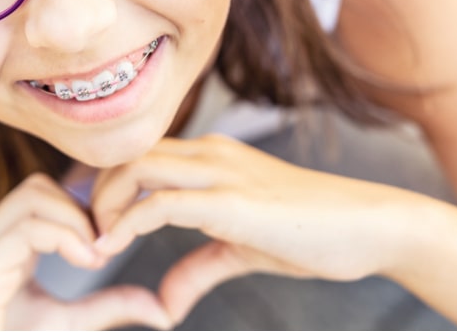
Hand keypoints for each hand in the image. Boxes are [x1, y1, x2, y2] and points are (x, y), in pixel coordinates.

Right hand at [0, 172, 173, 329]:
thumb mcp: (71, 324)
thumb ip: (110, 307)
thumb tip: (162, 310)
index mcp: (1, 244)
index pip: (43, 194)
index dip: (82, 209)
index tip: (108, 244)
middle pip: (38, 185)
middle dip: (79, 209)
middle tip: (104, 248)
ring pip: (33, 196)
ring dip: (75, 221)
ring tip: (95, 257)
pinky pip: (26, 228)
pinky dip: (64, 237)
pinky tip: (86, 263)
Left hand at [91, 134, 417, 323]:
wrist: (372, 227)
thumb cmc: (313, 232)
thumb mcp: (242, 251)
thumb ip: (199, 269)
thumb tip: (165, 304)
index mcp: (209, 156)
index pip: (138, 155)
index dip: (106, 186)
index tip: (92, 224)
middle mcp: (207, 152)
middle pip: (125, 154)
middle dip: (94, 192)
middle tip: (84, 234)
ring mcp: (219, 171)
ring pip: (135, 167)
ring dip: (104, 204)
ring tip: (97, 243)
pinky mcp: (229, 200)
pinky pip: (160, 202)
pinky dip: (127, 223)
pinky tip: (113, 247)